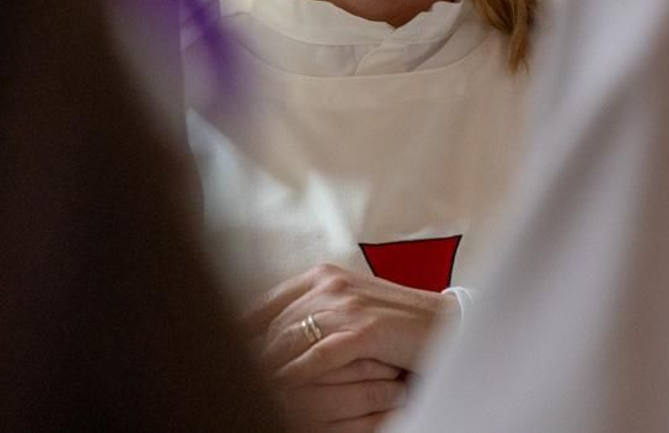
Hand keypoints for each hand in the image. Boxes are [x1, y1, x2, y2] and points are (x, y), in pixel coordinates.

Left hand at [244, 264, 457, 427]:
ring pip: (289, 340)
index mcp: (323, 276)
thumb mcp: (350, 308)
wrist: (445, 326)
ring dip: (267, 369)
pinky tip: (280, 392)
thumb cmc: (395, 322)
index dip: (241, 329)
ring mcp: (347, 306)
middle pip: (273, 324)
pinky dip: (294, 377)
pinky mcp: (363, 331)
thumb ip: (314, 312)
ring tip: (250, 388)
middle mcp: (330, 284)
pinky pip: (316, 359)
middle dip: (252, 355)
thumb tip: (273, 335)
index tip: (223, 350)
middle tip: (233, 377)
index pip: (266, 302)